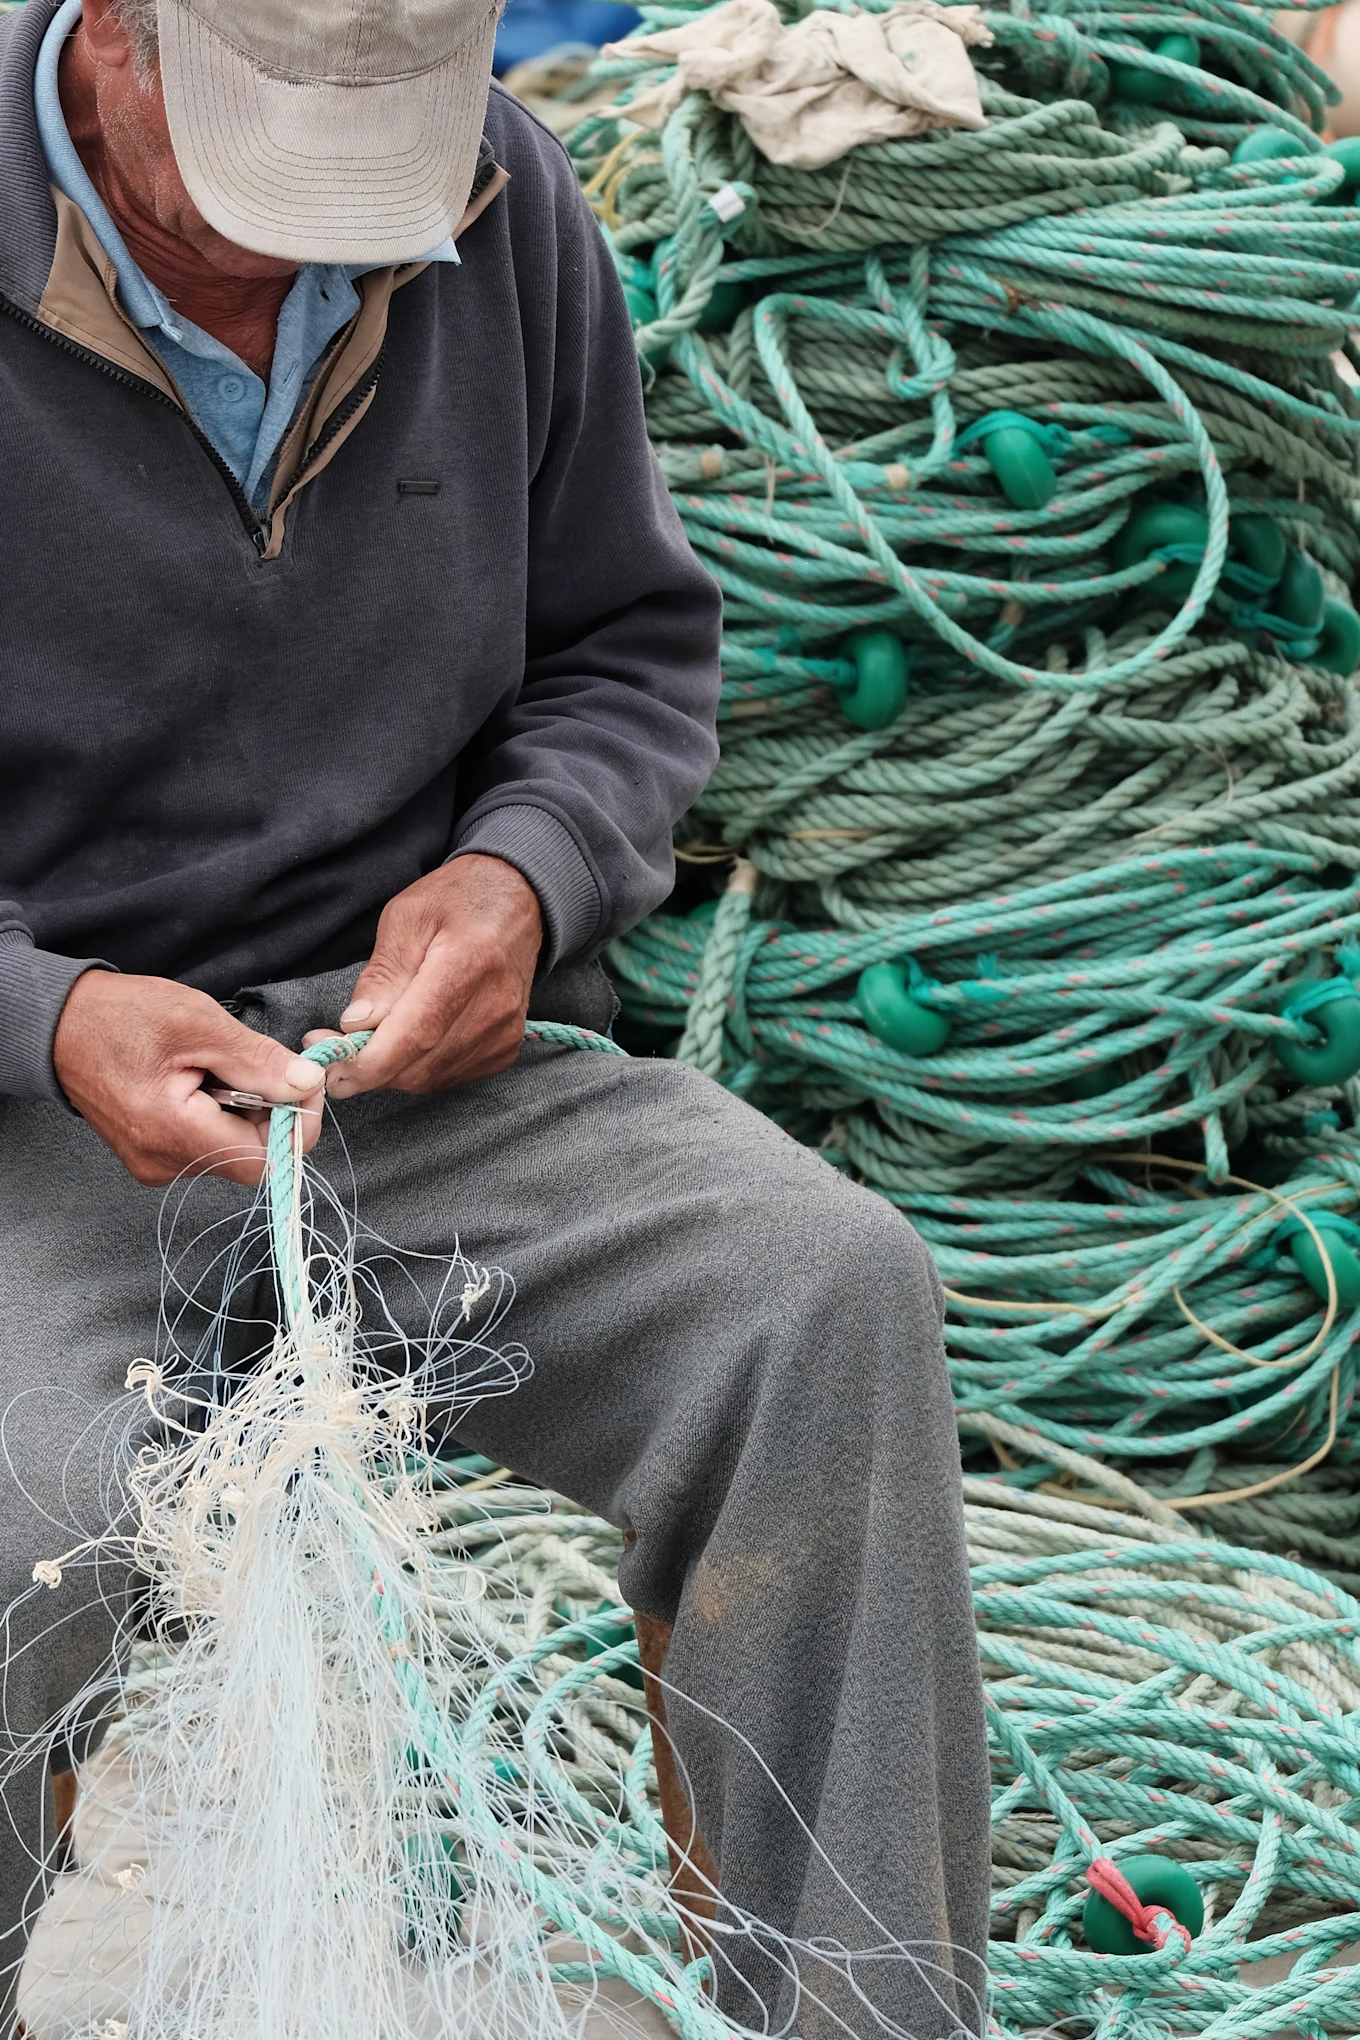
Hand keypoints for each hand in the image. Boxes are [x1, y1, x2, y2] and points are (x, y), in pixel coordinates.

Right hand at [53, 970, 325, 1187]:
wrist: (58, 1024)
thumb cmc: (120, 1016)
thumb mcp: (197, 1022)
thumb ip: (256, 1060)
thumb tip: (308, 1083)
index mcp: (172, 1133)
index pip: (265, 1161)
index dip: (296, 1126)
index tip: (304, 1082)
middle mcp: (163, 1162)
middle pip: (251, 1157)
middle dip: (272, 1112)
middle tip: (266, 1063)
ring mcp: (156, 1163)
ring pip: (231, 1149)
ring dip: (247, 1110)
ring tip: (223, 1065)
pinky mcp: (153, 1154)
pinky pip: (207, 1143)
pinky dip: (222, 1113)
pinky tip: (205, 1079)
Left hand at [307, 856, 542, 1099]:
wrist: (518, 902)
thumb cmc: (457, 900)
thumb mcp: (406, 917)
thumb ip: (382, 974)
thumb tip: (356, 1024)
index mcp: (469, 963)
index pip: (418, 1033)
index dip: (371, 1062)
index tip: (331, 1069)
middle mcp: (495, 1007)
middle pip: (420, 1065)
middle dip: (369, 1068)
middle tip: (333, 1051)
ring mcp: (505, 1033)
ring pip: (430, 1079)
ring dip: (390, 1071)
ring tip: (367, 1041)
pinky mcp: (505, 1049)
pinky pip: (448, 1077)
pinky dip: (417, 1069)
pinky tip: (405, 1042)